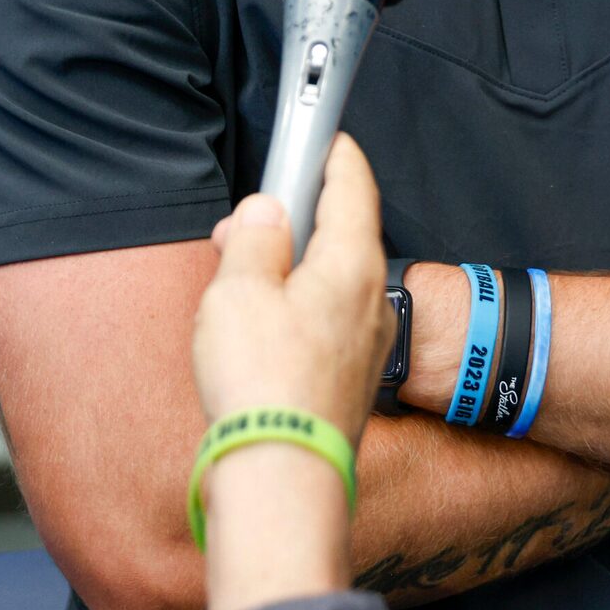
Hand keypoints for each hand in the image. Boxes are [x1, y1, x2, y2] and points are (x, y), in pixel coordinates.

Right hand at [195, 134, 389, 438]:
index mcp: (352, 263)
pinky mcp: (350, 380)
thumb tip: (265, 211)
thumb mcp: (238, 290)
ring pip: (330, 282)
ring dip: (290, 269)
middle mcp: (372, 300)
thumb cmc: (263, 384)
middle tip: (249, 219)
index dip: (334, 152)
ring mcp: (366, 344)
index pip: (353, 185)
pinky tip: (257, 330)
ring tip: (237, 281)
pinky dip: (295, 309)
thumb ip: (253, 239)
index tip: (323, 131)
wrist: (282, 478)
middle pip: (340, 235)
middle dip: (295, 219)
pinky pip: (326, 322)